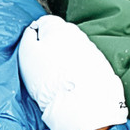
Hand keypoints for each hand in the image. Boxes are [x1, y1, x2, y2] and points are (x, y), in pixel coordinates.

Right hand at [17, 14, 125, 129]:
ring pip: (74, 50)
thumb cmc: (50, 80)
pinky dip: (79, 71)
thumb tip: (31, 31)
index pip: (44, 23)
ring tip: (59, 79)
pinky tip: (72, 83)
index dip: (36, 38)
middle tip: (44, 67)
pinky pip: (86, 64)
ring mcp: (92, 50)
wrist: (80, 106)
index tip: (34, 51)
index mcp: (59, 28)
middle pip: (61, 36)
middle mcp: (79, 35)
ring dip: (67, 60)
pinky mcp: (102, 66)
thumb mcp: (27, 55)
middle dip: (53, 48)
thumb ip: (28, 36)